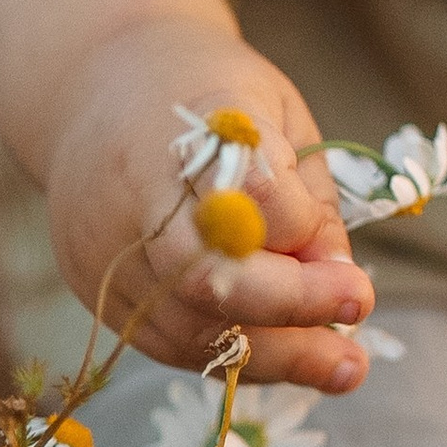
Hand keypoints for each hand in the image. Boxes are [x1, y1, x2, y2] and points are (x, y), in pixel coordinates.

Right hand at [44, 15, 376, 396]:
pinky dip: (229, 355)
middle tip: (355, 342)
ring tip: (340, 367)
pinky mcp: (88, 278)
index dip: (307, 243)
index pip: (252, 196)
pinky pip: (163, 339)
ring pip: (186, 328)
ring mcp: (102, 241)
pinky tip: (282, 354)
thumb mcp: (279, 116)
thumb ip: (309, 198)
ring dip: (273, 357)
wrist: (96, 80)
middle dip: (290, 313)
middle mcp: (134, 189)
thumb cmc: (209, 93)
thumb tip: (341, 284)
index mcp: (192, 126)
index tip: (357, 281)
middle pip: (204, 276)